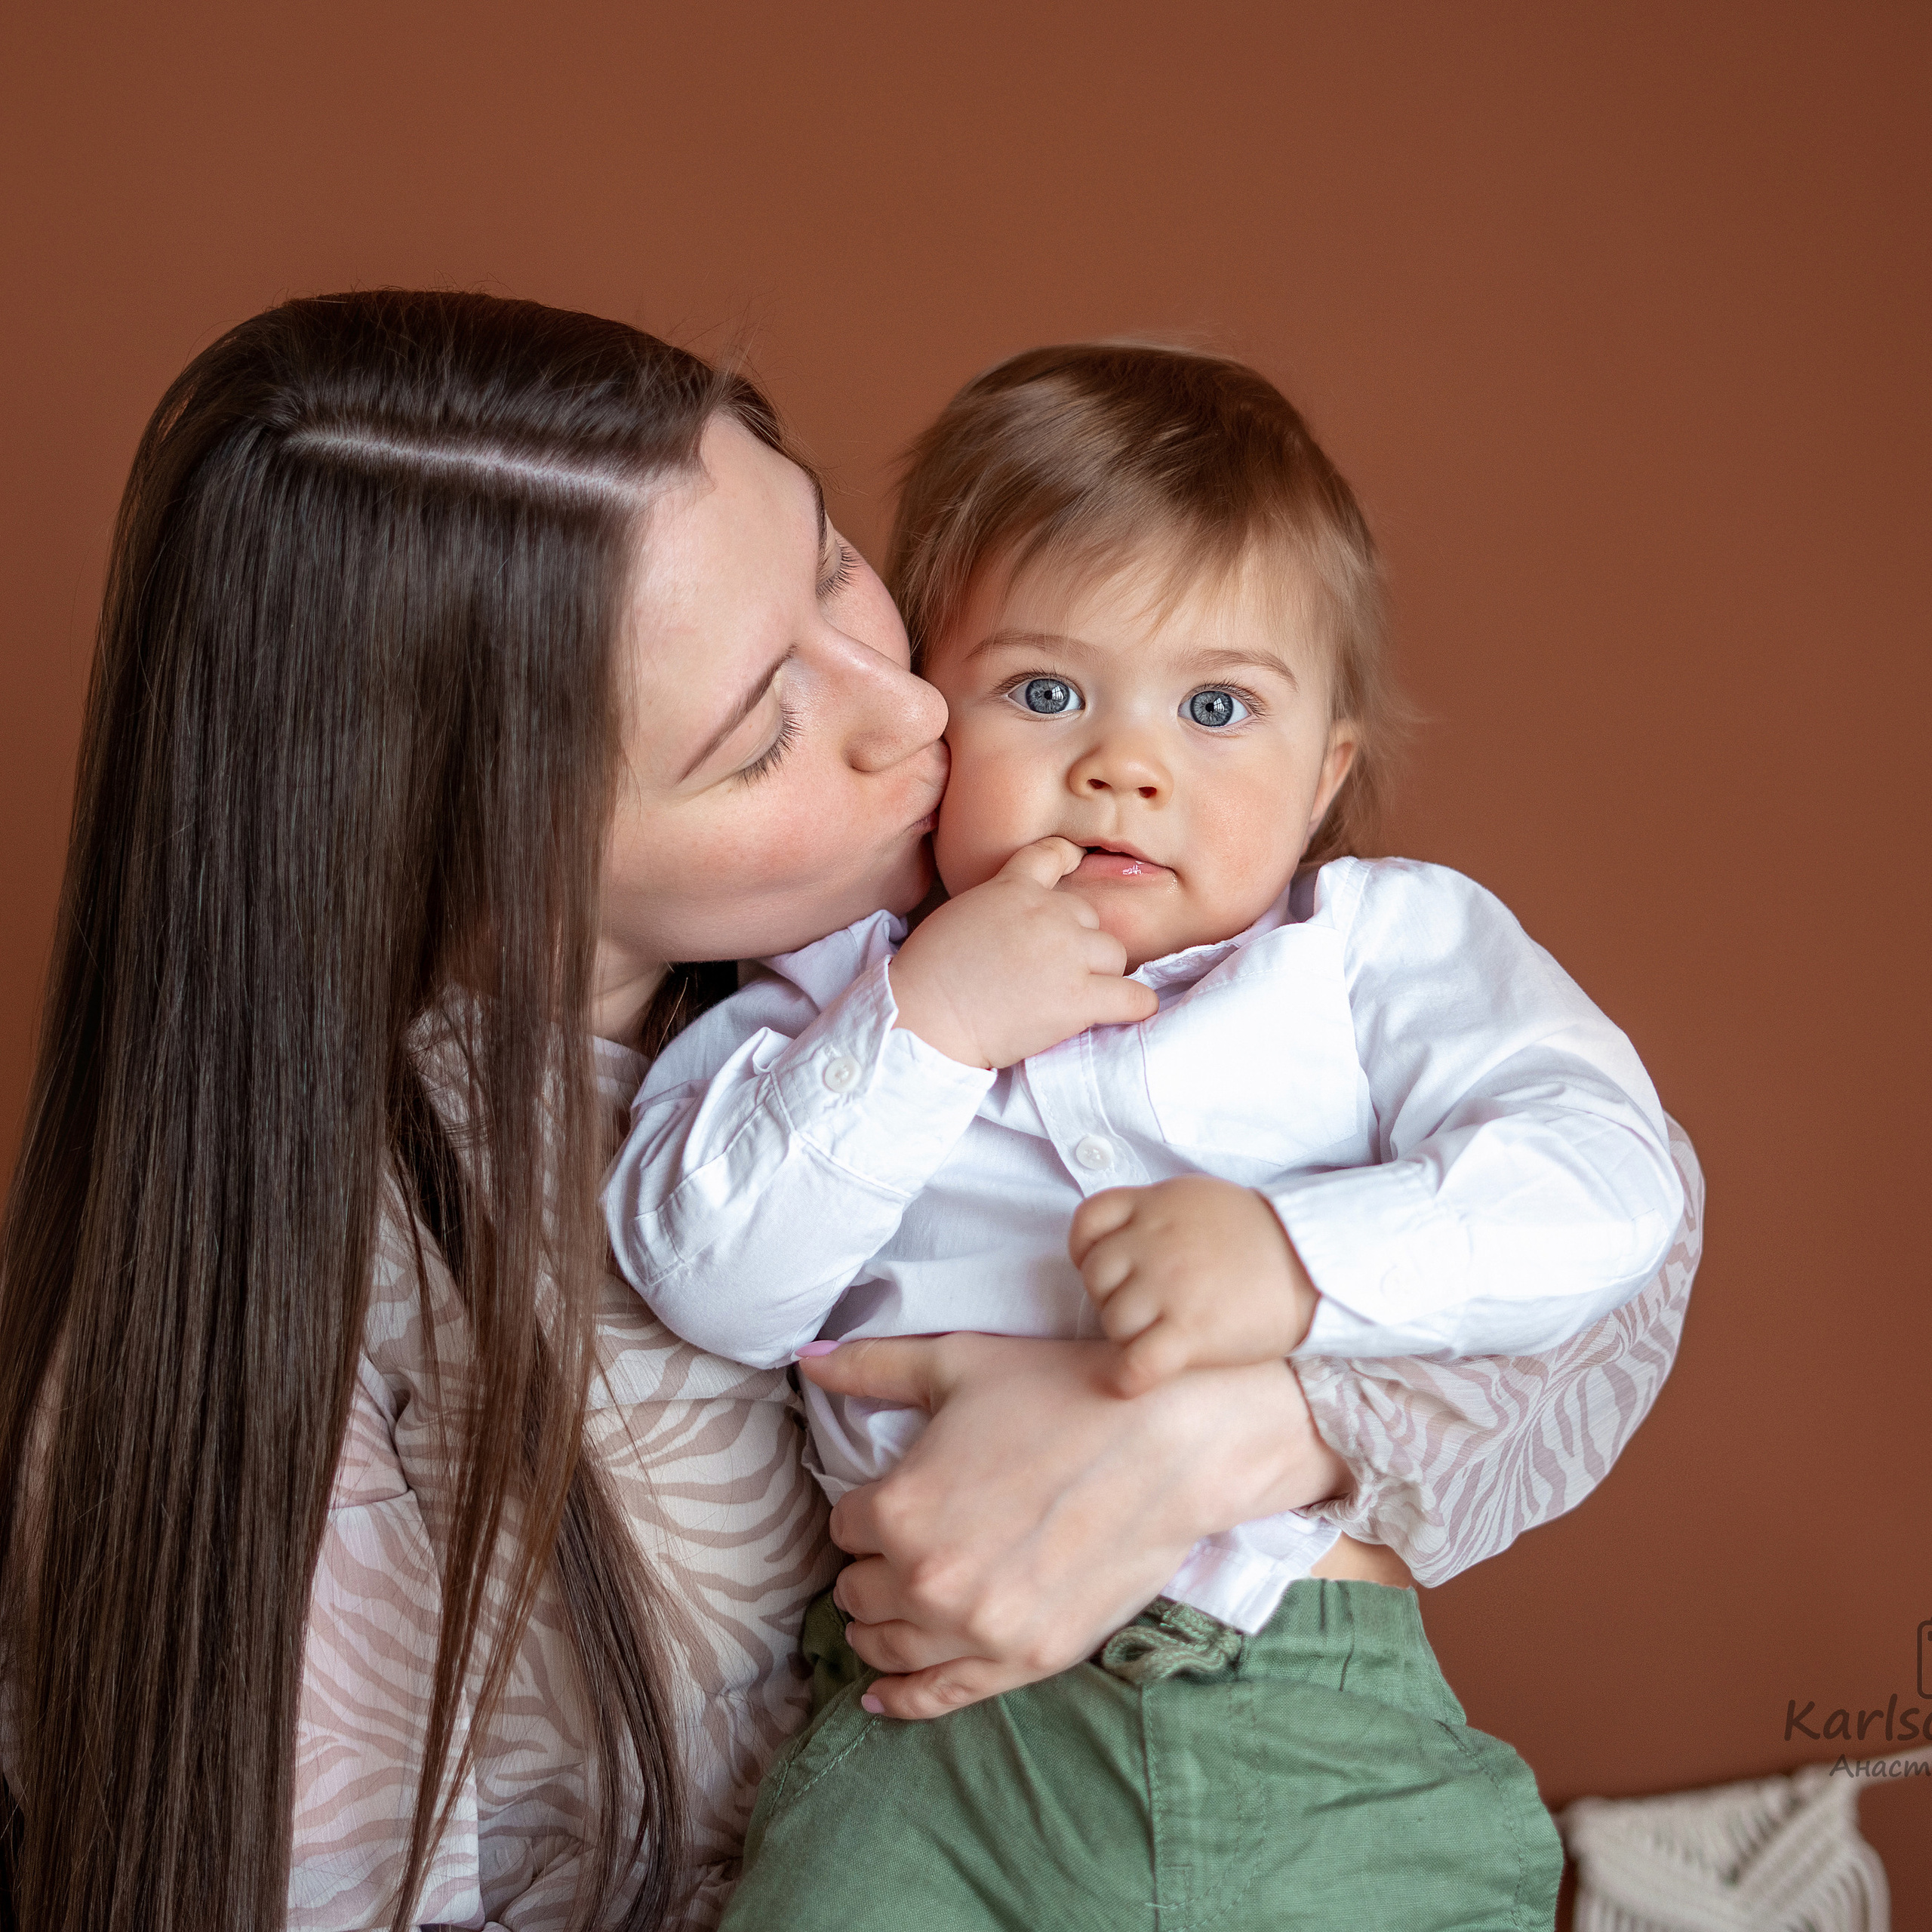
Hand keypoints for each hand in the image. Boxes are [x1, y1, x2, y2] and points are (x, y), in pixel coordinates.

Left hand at [796, 1332, 1347, 1718]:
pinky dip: (903, 1699)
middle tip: (894, 1544)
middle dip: (870, 1563)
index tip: (892, 1496)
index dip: (866, 1507)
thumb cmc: (1062, 1392)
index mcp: (901, 1509)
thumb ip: (873, 1366)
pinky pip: (941, 1697)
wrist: (1168, 1442)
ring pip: (888, 1646)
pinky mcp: (1027, 1660)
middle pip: (860, 1589)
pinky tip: (879, 1694)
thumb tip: (806, 1357)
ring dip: (876, 1625)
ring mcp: (978, 1630)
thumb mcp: (960, 1364)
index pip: (843, 1525)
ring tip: (879, 1611)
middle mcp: (927, 1581)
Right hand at [888, 837, 1158, 1067]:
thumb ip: (1000, 905)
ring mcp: (1067, 954)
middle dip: (1077, 943)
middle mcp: (1048, 913)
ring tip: (1072, 997)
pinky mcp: (1079, 998)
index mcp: (1013, 888)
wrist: (922, 1016)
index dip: (1069, 859)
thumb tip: (1022, 921)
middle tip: (1050, 972)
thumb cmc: (929, 974)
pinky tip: (1124, 1010)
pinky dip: (1134, 1005)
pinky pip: (1134, 997)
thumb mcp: (962, 914)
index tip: (1076, 864)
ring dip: (1100, 974)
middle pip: (1090, 918)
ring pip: (1114, 955)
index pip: (1054, 854)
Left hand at [1069, 1177, 1319, 1395]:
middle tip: (1147, 1309)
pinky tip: (1137, 1381)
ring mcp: (1171, 1286)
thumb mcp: (1201, 1199)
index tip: (1110, 1270)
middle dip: (1113, 1297)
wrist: (1317, 1264)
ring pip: (1113, 1322)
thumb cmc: (1261, 1236)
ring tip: (1159, 1337)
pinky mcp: (1191, 1331)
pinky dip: (1128, 1378)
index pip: (1087, 1222)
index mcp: (1157, 1205)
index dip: (1087, 1251)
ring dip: (1128, 1337)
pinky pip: (1135, 1364)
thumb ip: (1156, 1212)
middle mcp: (1156, 1241)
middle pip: (1097, 1278)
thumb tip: (1119, 1240)